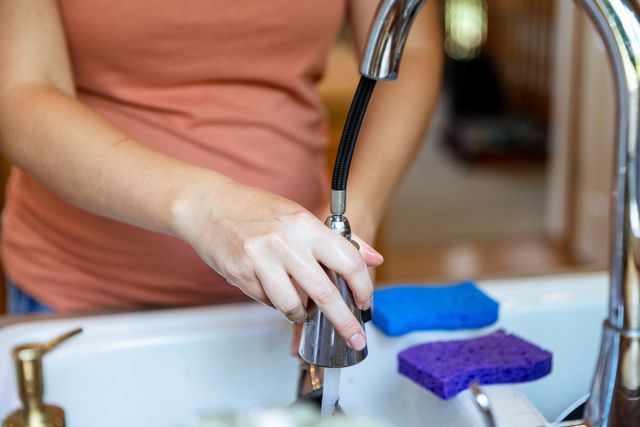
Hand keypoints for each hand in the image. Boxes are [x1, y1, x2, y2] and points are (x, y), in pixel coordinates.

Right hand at [173, 179, 382, 349]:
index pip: (347, 261)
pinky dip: (276, 302)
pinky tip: (271, 285)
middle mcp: (285, 243)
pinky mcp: (241, 276)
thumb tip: (374, 257)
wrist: (209, 206)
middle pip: (325, 294)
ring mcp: (261, 261)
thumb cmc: (255, 209)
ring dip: (301, 312)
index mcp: (305, 225)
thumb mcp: (300, 216)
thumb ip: (339, 240)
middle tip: (354, 337)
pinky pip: (269, 302)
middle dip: (343, 322)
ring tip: (300, 304)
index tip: (365, 302)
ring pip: (293, 306)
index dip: (362, 287)